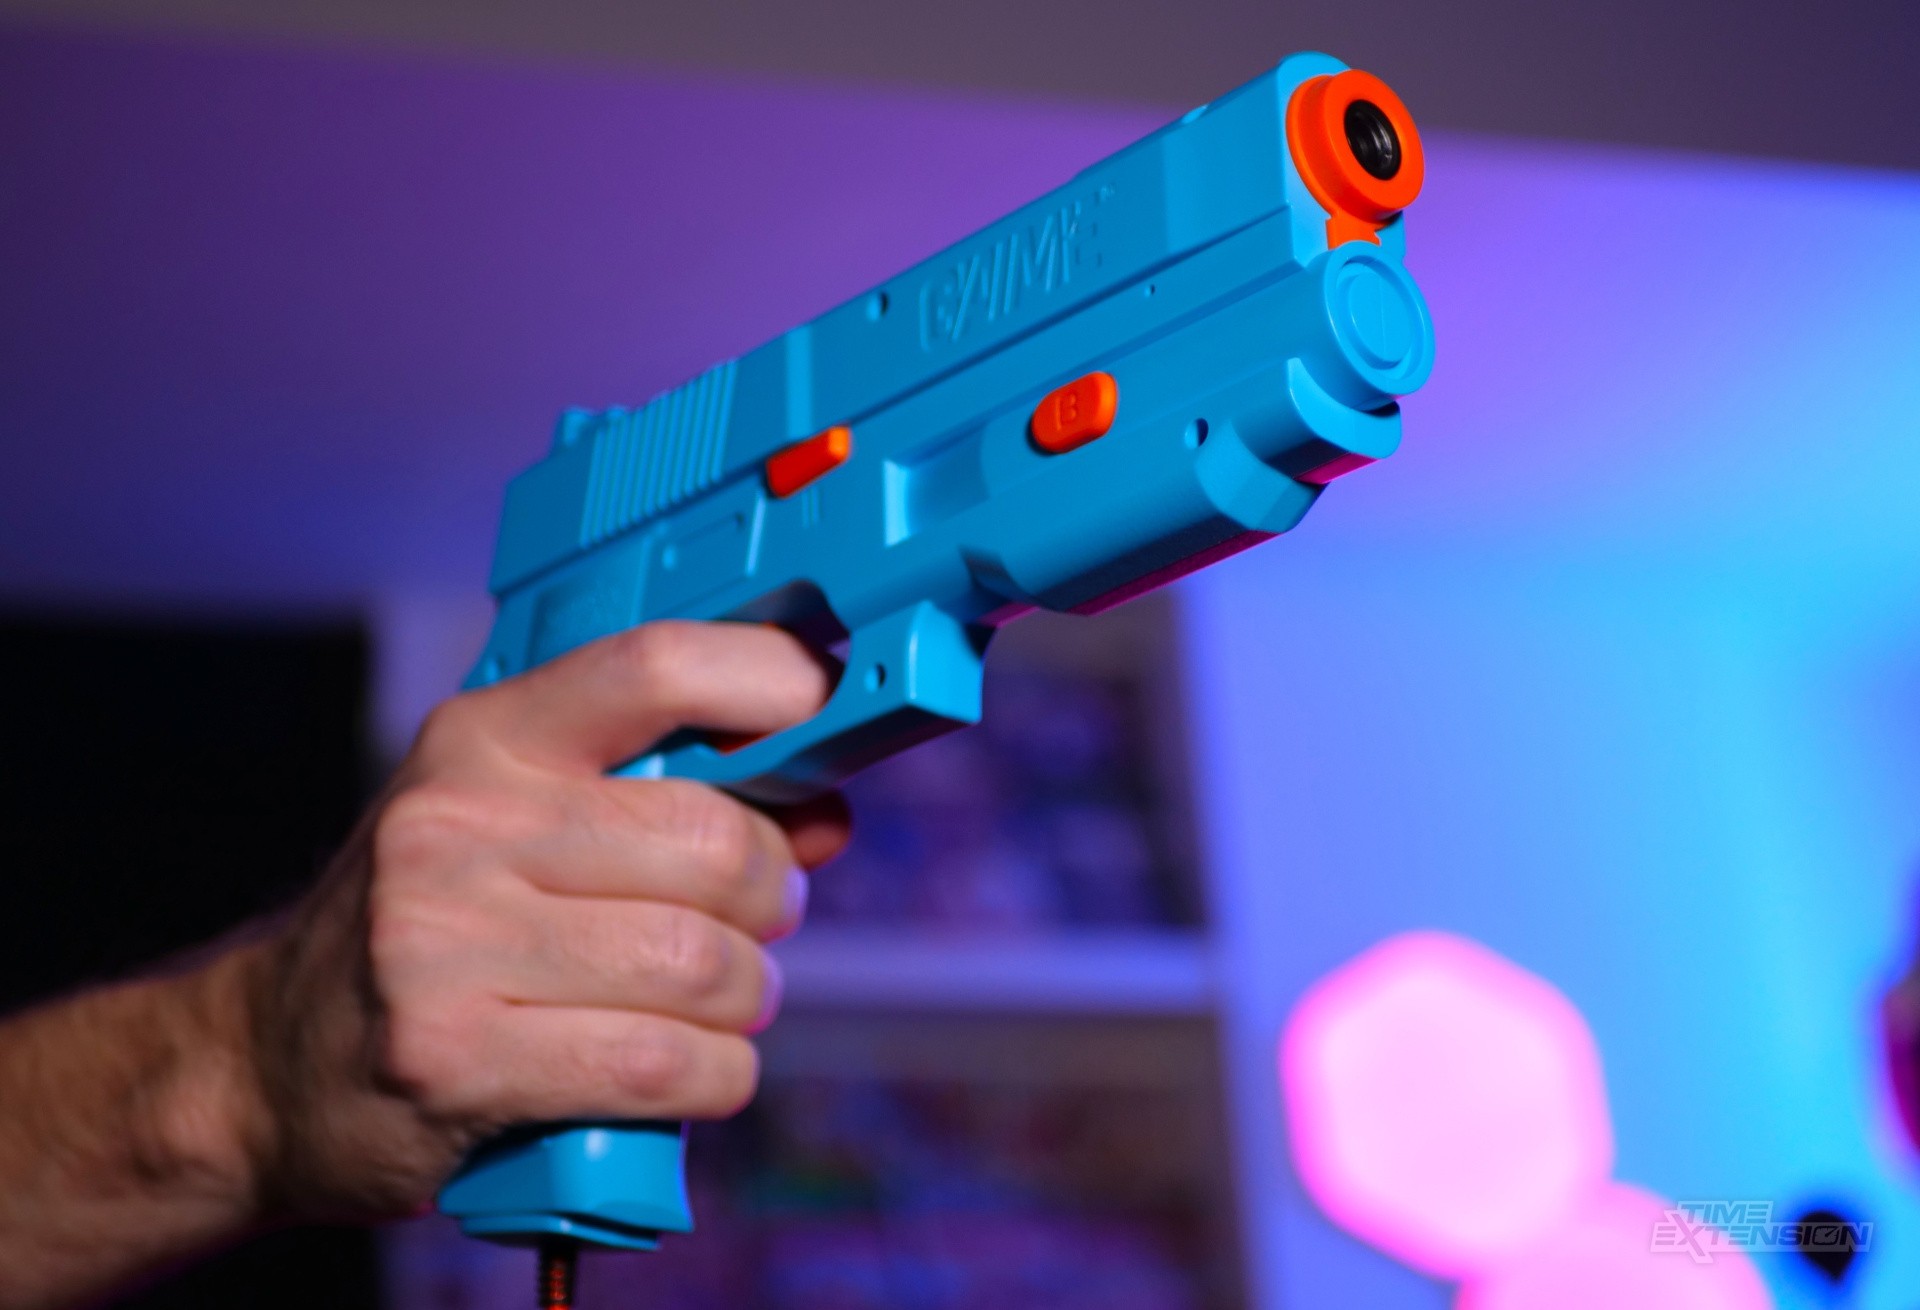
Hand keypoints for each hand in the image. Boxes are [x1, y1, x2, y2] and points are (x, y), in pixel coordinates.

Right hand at [240, 620, 848, 1221]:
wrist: (262, 1065)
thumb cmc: (429, 931)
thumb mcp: (522, 828)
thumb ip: (670, 803)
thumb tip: (822, 808)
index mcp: (484, 740)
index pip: (653, 665)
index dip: (767, 678)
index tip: (822, 705)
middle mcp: (457, 825)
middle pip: (710, 843)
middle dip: (769, 897)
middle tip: (756, 923)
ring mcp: (444, 943)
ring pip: (700, 965)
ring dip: (745, 999)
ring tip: (719, 1003)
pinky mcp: (456, 1059)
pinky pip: (662, 1063)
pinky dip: (714, 1076)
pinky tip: (696, 1071)